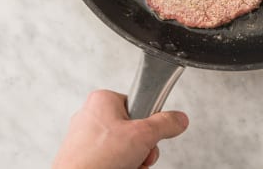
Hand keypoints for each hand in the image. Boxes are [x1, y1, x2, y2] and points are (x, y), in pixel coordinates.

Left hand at [53, 90, 188, 168]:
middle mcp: (91, 115)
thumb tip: (179, 118)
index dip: (149, 123)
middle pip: (133, 129)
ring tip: (127, 166)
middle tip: (139, 154)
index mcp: (103, 100)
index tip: (150, 134)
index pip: (139, 104)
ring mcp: (85, 138)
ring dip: (133, 159)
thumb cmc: (97, 159)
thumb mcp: (143, 135)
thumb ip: (165, 123)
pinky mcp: (84, 157)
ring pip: (123, 147)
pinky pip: (111, 159)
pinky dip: (119, 166)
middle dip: (142, 147)